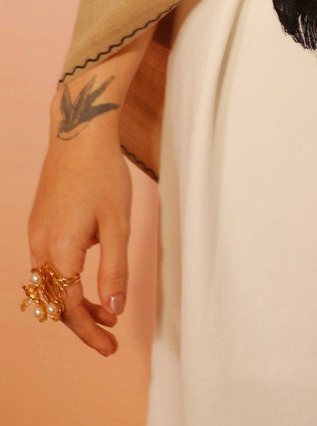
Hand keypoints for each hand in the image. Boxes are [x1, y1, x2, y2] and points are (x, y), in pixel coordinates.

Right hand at [28, 108, 132, 355]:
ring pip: (49, 285)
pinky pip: (47, 266)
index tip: (110, 347)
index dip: (90, 332)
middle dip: (81, 323)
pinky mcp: (39, 223)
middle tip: (110, 335)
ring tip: (105, 309)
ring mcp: (36, 234)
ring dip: (73, 302)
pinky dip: (66, 281)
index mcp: (59, 250)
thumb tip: (113, 309)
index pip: (69, 308)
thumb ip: (115, 268)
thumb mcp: (118, 223)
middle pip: (54, 302)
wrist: (79, 132)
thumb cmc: (103, 173)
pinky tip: (89, 277)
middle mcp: (40, 246)